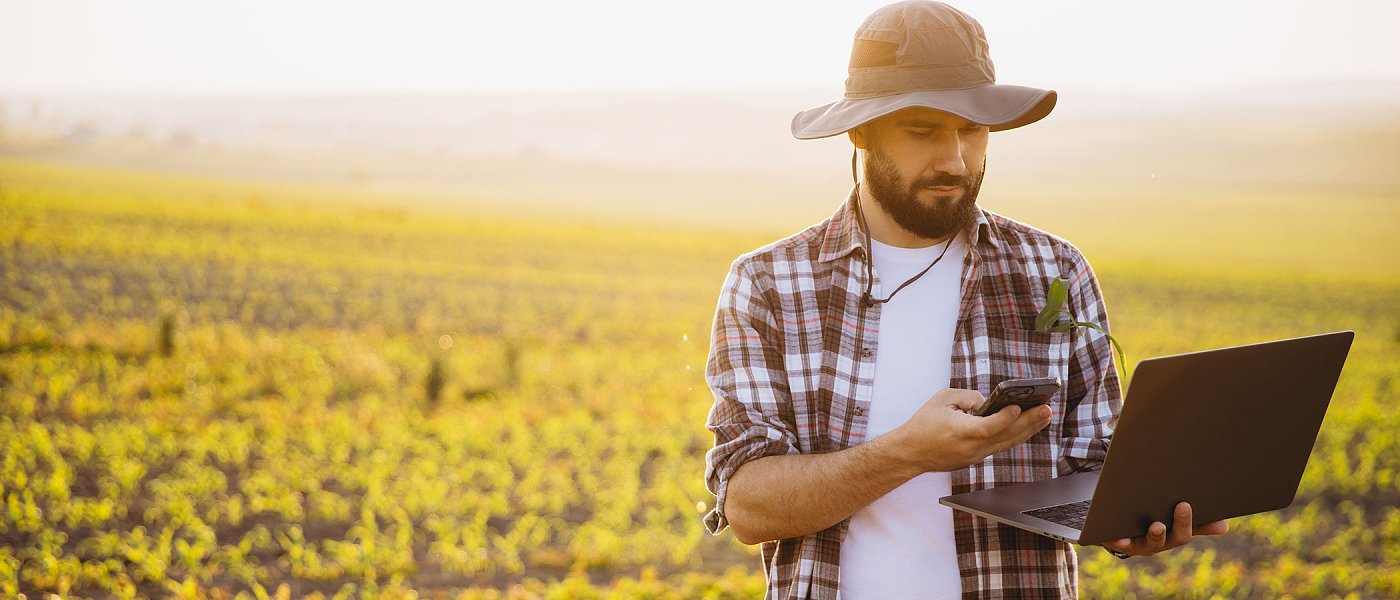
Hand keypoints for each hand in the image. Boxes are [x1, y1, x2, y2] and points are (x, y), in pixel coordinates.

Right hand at [891, 388, 1052, 472]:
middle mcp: (971, 448)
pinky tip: (1026, 426)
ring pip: (1007, 443)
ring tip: (1044, 416)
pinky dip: (1014, 436)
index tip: (1019, 407)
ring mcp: (975, 456)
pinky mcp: (975, 458)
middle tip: (1047, 409)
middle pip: (1006, 437)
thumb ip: (968, 397)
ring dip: (1028, 430)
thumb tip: (987, 402)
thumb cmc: (923, 424)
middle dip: (1029, 422)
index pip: (988, 427)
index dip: (1005, 418)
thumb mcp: (942, 400)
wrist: (910, 453)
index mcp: (960, 432)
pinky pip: (999, 446)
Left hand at [1102, 502, 1228, 556]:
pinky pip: (1118, 544)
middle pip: (1173, 538)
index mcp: (1171, 537)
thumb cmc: (1149, 523)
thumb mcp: (1172, 522)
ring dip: (1156, 535)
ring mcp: (1137, 545)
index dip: (1193, 522)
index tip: (1192, 504)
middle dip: (1181, 523)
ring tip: (1158, 525)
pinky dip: (1119, 540)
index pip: (1187, 532)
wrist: (1114, 532)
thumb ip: (1196, 523)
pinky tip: (1119, 535)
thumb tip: (1225, 526)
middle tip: (1184, 505)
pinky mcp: (1116, 543)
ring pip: (1149, 543)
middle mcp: (1156, 544)